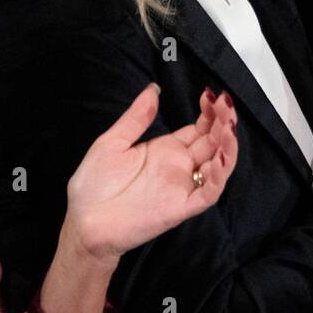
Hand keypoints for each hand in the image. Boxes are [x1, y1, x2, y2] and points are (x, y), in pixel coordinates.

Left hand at [61, 84, 237, 261]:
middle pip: (211, 142)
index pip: (198, 129)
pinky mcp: (182, 207)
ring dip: (227, 145)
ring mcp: (182, 187)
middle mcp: (178, 167)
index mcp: (165, 150)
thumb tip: (153, 89)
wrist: (83, 223)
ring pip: (217, 165)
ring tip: (229, 125)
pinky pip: (209, 192)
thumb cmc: (94, 186)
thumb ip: (137, 118)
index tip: (211, 95)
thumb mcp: (112, 142)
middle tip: (226, 103)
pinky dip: (220, 176)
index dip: (208, 113)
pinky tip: (221, 157)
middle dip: (222, 122)